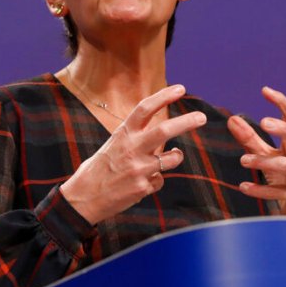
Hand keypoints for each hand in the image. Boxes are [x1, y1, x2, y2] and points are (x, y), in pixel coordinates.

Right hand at [60, 84, 207, 224]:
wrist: (83, 197)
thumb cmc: (99, 169)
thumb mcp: (113, 145)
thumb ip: (134, 139)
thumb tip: (160, 135)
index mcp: (122, 134)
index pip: (144, 109)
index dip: (163, 96)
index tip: (180, 89)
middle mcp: (131, 148)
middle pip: (164, 130)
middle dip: (186, 122)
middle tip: (202, 117)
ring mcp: (138, 169)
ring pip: (172, 158)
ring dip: (176, 156)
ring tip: (174, 155)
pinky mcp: (142, 187)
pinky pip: (160, 180)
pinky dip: (155, 180)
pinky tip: (141, 183)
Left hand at [227, 86, 285, 216]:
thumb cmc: (284, 176)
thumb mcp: (267, 155)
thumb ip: (250, 139)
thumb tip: (231, 119)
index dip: (281, 103)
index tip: (265, 90)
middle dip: (284, 129)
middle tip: (264, 122)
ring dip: (263, 162)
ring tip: (243, 160)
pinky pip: (280, 193)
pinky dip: (261, 190)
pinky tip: (243, 187)